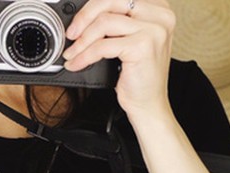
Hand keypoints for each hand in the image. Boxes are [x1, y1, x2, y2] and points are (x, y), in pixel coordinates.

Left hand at [63, 0, 176, 118]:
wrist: (148, 105)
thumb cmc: (139, 77)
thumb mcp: (130, 41)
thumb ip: (117, 22)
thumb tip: (86, 15)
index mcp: (158, 8)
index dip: (93, 6)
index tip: (78, 21)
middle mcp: (159, 15)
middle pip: (111, 1)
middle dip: (84, 17)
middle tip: (71, 34)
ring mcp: (153, 30)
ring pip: (104, 23)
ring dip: (82, 40)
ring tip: (72, 53)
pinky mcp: (142, 46)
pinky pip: (103, 46)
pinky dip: (85, 55)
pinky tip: (77, 63)